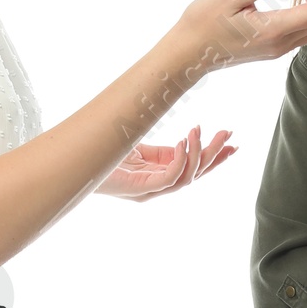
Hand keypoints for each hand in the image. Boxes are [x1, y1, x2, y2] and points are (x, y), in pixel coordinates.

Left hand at [97, 123, 234, 196]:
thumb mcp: (137, 140)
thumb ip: (157, 139)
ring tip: (200, 130)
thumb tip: (175, 118)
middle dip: (214, 154)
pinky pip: (170, 178)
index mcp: (158, 173)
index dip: (213, 156)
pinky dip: (180, 160)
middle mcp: (157, 185)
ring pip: (187, 177)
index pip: (193, 167)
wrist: (75, 161)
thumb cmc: (102, 151)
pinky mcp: (140, 190)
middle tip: (228, 134)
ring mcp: (150, 190)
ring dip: (198, 153)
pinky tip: (183, 142)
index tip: (231, 141)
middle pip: (196, 174)